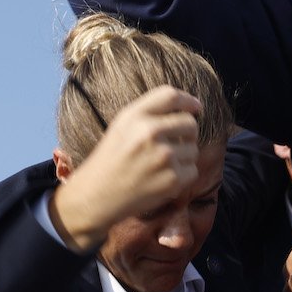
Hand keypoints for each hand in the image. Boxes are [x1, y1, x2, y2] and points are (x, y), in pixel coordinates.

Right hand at [49, 85, 201, 250]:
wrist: (96, 196)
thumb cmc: (112, 158)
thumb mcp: (122, 124)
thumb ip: (152, 111)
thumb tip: (193, 107)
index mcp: (135, 116)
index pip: (171, 96)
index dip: (188, 101)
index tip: (195, 107)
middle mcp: (149, 133)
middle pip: (190, 123)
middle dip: (186, 133)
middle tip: (172, 144)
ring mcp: (163, 156)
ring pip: (193, 149)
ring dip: (182, 157)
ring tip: (158, 165)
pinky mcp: (172, 179)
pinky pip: (192, 170)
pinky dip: (182, 175)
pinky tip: (161, 178)